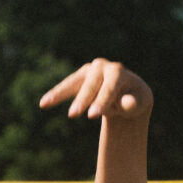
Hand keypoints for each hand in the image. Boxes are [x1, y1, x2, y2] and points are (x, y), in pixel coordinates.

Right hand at [39, 59, 153, 124]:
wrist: (128, 91)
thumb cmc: (134, 99)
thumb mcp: (139, 102)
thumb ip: (132, 103)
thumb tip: (127, 104)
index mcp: (118, 71)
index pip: (108, 89)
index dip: (101, 102)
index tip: (93, 116)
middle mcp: (102, 66)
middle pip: (90, 85)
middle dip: (82, 100)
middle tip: (73, 115)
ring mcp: (89, 70)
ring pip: (73, 83)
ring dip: (60, 93)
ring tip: (45, 103)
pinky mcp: (80, 77)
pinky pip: (66, 87)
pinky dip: (56, 94)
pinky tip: (43, 103)